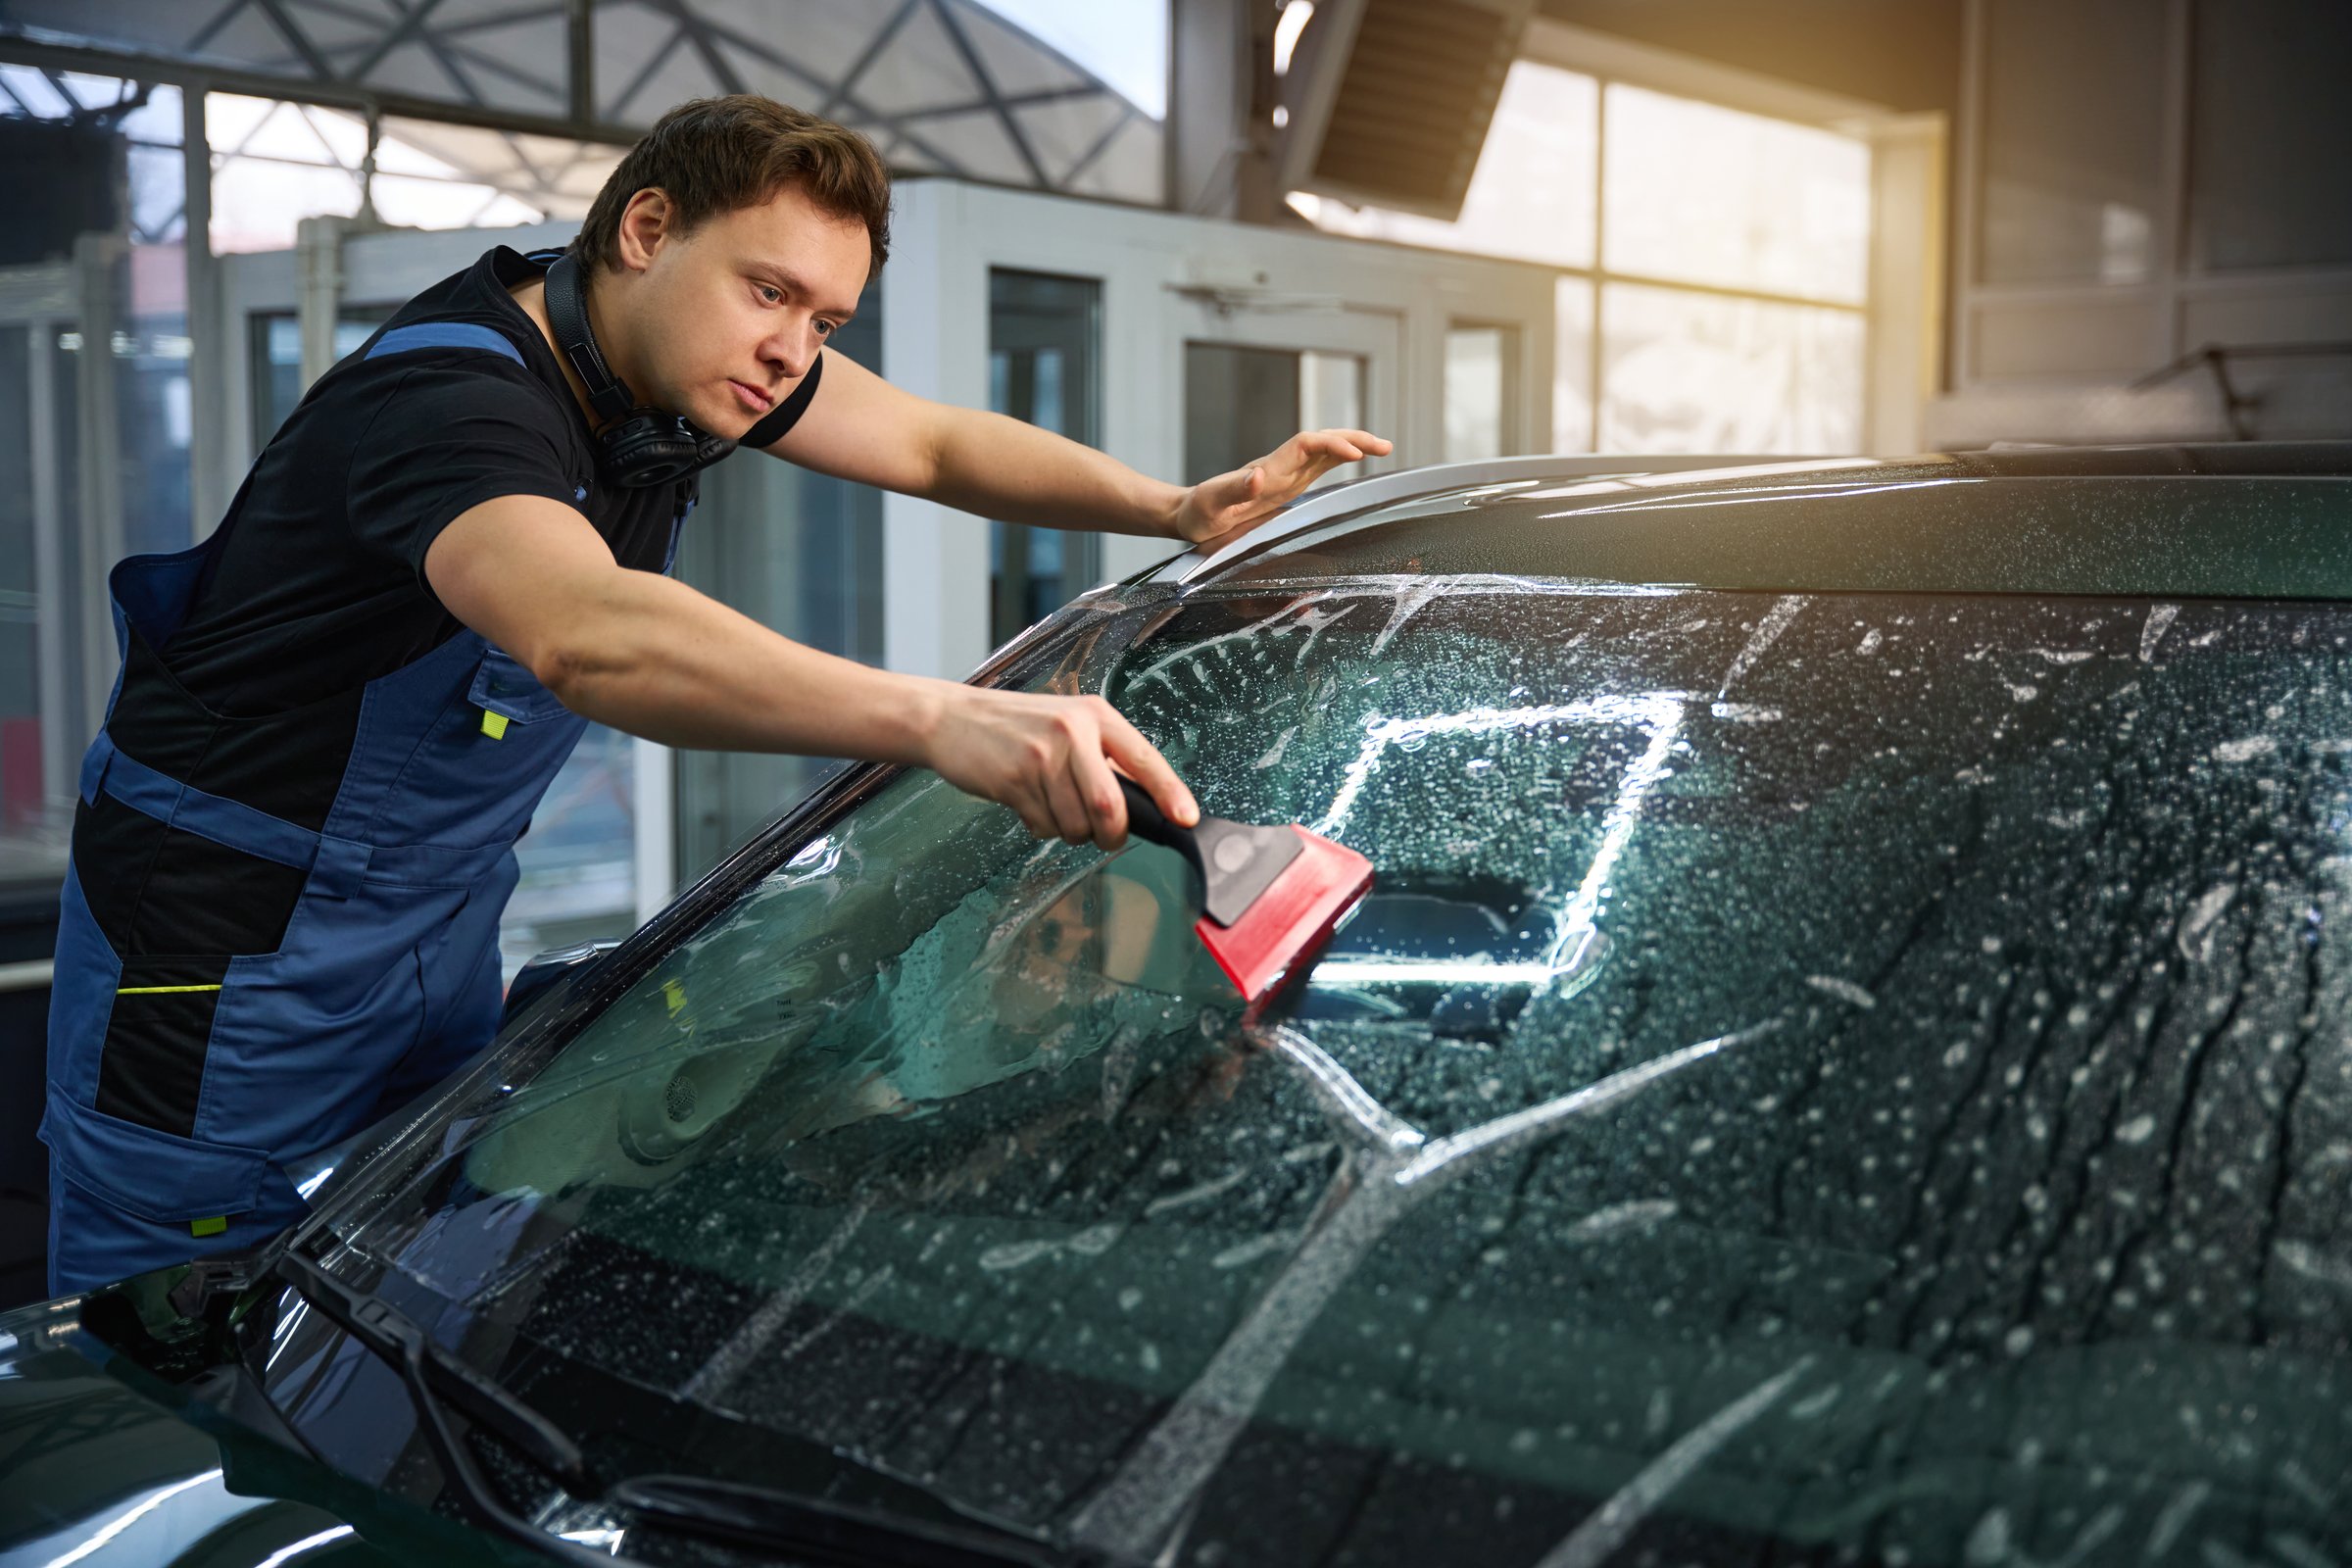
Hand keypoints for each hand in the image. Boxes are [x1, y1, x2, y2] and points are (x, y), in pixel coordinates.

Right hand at [922, 687, 1198, 849]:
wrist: (952, 718)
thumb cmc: (1015, 725)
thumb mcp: (1066, 723)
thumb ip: (1101, 756)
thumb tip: (1140, 803)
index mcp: (1095, 715)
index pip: (1145, 759)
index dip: (1171, 793)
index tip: (1186, 818)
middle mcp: (1073, 731)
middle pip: (1110, 806)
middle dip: (1110, 834)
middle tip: (1104, 836)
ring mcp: (1042, 755)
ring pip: (1077, 823)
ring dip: (1069, 832)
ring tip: (1051, 806)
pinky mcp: (1014, 780)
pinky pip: (1044, 826)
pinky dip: (1042, 827)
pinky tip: (1026, 801)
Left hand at [1168, 428, 1393, 548]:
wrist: (1189, 513)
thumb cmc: (1198, 512)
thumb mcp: (1210, 505)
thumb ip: (1232, 491)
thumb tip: (1258, 477)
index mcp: (1267, 472)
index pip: (1305, 446)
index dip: (1331, 445)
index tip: (1355, 452)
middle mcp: (1280, 469)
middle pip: (1322, 442)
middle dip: (1353, 439)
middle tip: (1385, 445)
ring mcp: (1285, 477)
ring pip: (1324, 452)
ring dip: (1352, 445)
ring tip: (1382, 447)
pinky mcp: (1286, 487)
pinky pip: (1318, 467)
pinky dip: (1339, 459)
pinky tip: (1354, 460)